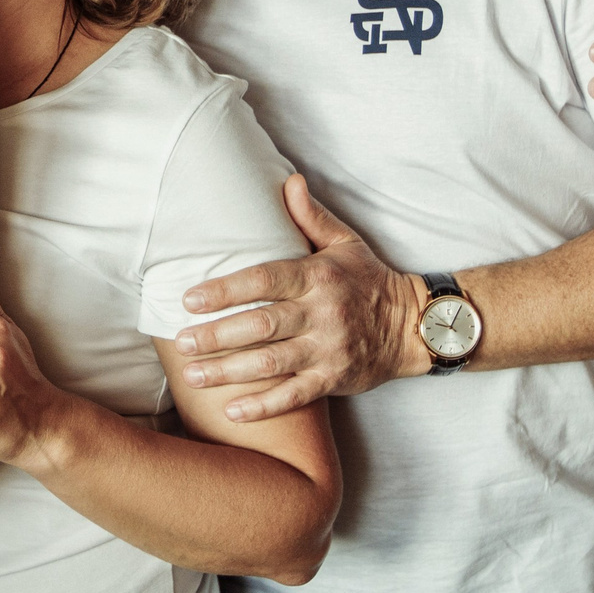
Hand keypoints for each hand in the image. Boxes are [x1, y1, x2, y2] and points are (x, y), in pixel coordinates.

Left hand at [171, 175, 423, 418]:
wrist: (413, 326)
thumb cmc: (368, 280)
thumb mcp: (344, 242)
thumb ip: (310, 216)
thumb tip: (289, 181)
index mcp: (317, 277)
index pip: (264, 280)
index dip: (225, 290)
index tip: (189, 300)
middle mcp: (321, 314)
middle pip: (261, 325)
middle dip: (217, 335)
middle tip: (181, 342)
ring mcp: (328, 350)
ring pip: (271, 363)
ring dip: (228, 372)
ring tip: (192, 375)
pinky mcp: (334, 380)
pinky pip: (294, 396)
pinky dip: (263, 406)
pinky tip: (231, 411)